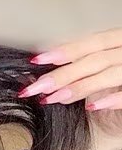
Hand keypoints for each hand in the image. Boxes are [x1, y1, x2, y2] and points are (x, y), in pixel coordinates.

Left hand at [19, 28, 121, 147]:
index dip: (66, 50)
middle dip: (63, 73)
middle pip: (96, 59)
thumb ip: (89, 63)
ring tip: (56, 98)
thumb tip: (50, 71)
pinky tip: (92, 107)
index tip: (37, 59)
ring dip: (81, 87)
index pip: (92, 43)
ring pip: (110, 73)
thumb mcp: (111, 60)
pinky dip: (113, 98)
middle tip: (36, 87)